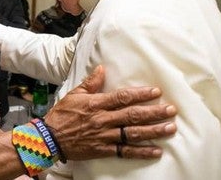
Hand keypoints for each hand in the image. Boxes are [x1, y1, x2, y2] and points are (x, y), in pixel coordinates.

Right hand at [45, 65, 176, 159]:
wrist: (49, 139)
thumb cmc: (61, 115)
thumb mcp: (74, 94)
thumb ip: (90, 83)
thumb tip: (102, 69)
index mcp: (96, 104)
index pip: (122, 97)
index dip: (140, 94)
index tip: (156, 92)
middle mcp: (103, 120)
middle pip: (132, 115)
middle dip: (154, 113)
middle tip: (171, 110)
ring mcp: (104, 136)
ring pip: (133, 133)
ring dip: (153, 131)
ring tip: (170, 128)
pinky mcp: (103, 150)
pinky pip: (125, 151)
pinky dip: (141, 152)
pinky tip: (156, 150)